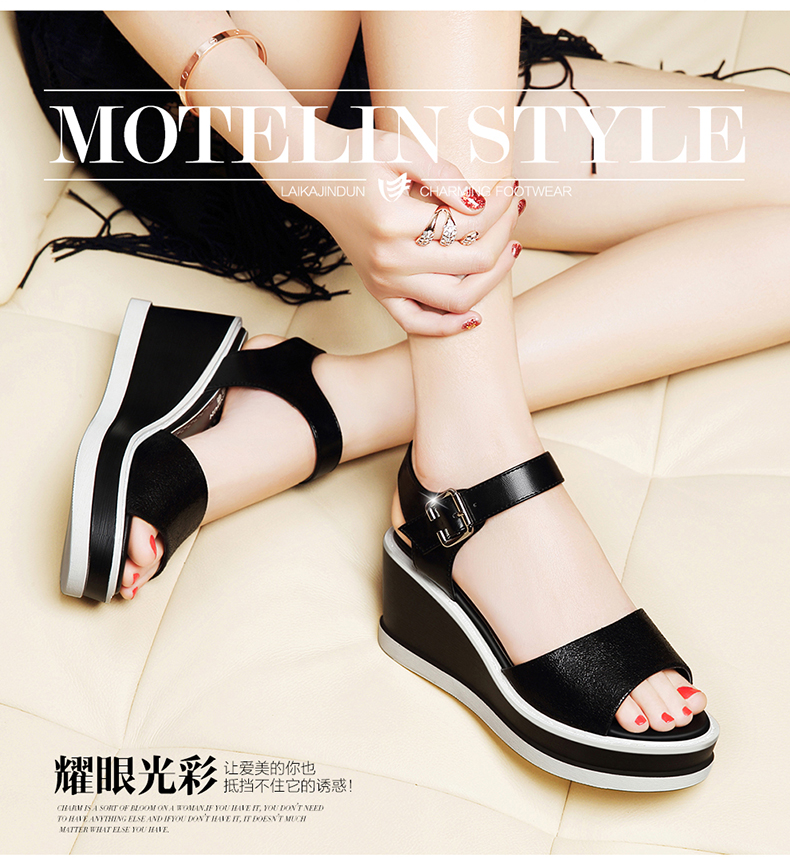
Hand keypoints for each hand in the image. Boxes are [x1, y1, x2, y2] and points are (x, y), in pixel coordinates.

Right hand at [285, 128, 522, 334]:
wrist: (315, 178)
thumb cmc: (356, 158)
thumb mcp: (399, 149)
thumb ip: (443, 175)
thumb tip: (480, 203)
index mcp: (395, 224)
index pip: (469, 225)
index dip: (499, 207)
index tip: (509, 187)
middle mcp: (390, 261)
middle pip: (471, 264)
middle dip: (504, 235)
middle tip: (516, 210)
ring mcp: (384, 283)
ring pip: (455, 300)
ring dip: (492, 280)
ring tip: (509, 251)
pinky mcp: (379, 293)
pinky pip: (417, 324)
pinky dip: (447, 327)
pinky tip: (475, 316)